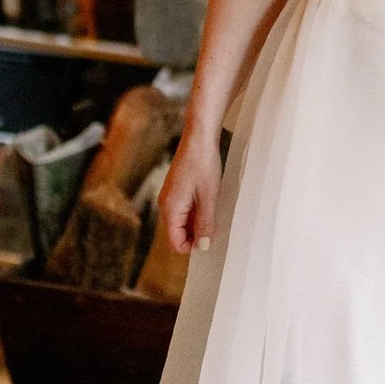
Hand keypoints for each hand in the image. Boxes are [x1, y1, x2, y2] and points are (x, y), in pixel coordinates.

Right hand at [159, 132, 221, 254]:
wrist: (199, 136)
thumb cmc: (203, 164)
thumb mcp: (208, 197)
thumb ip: (205, 223)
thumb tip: (203, 246)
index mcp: (170, 208)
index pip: (176, 242)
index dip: (193, 246)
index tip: (211, 241)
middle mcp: (166, 205)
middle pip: (179, 233)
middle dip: (197, 235)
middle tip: (217, 226)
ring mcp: (171, 197)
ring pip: (183, 222)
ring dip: (199, 223)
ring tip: (216, 213)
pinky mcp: (178, 190)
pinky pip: (186, 210)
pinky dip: (198, 212)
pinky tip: (211, 203)